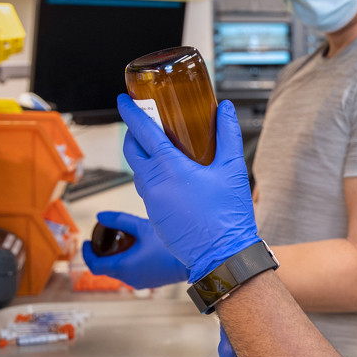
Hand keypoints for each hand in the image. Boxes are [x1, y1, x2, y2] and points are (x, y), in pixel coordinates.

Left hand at [81, 211, 187, 288]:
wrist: (194, 261)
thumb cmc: (169, 245)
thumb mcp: (142, 227)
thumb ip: (119, 220)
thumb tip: (100, 216)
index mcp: (122, 267)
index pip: (94, 265)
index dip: (86, 254)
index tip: (86, 242)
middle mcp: (128, 278)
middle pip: (106, 268)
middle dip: (101, 254)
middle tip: (103, 239)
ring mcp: (139, 282)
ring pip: (119, 271)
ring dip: (115, 259)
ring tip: (122, 242)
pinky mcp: (149, 282)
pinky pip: (131, 273)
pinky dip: (127, 263)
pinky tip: (137, 251)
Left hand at [117, 93, 260, 282]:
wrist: (223, 256)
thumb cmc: (228, 215)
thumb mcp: (233, 169)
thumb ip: (228, 134)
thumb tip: (225, 109)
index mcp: (169, 168)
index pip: (142, 131)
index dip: (131, 112)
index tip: (123, 100)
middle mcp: (153, 184)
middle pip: (131, 150)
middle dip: (132, 133)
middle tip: (143, 122)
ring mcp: (152, 202)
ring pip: (138, 171)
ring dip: (142, 155)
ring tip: (158, 147)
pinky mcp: (155, 217)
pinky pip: (146, 189)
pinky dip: (151, 175)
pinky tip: (169, 176)